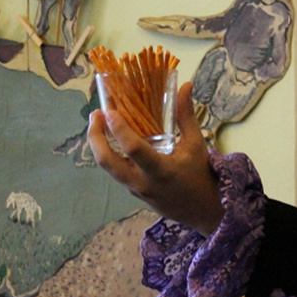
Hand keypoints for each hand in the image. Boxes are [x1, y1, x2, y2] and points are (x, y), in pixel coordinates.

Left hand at [88, 82, 223, 235]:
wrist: (201, 210)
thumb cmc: (200, 174)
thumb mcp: (195, 144)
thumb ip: (186, 115)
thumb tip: (186, 86)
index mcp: (161, 170)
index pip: (134, 149)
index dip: (119, 129)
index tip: (110, 110)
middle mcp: (143, 182)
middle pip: (107, 161)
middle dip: (95, 137)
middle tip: (96, 114)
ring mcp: (134, 189)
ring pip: (107, 167)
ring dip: (98, 144)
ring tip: (98, 122)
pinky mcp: (132, 192)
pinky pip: (115, 171)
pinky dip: (109, 152)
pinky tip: (109, 137)